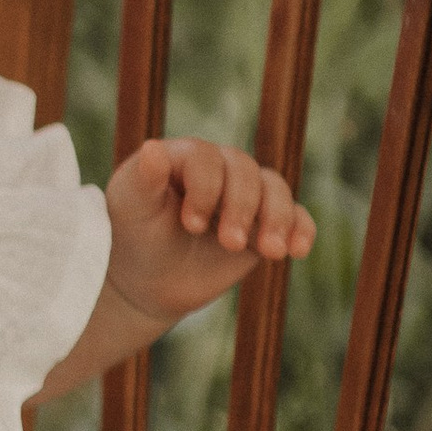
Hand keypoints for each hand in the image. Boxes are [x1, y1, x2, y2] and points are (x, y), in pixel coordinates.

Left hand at [103, 134, 315, 333]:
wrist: (150, 282)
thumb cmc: (134, 238)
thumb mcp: (130, 211)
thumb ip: (141, 180)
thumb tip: (153, 148)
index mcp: (185, 157)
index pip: (206, 158)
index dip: (205, 188)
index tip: (190, 224)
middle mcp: (220, 169)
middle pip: (246, 171)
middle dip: (242, 207)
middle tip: (229, 243)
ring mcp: (246, 195)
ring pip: (276, 189)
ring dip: (277, 218)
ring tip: (270, 252)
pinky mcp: (265, 223)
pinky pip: (297, 217)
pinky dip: (301, 230)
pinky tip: (297, 251)